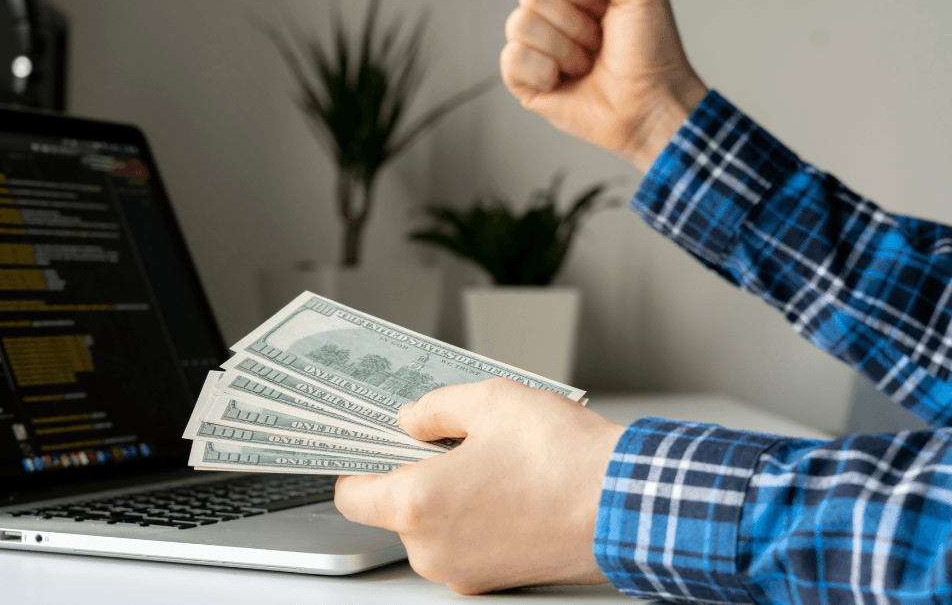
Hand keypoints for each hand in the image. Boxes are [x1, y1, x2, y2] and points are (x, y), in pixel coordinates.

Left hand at [334, 378, 625, 594]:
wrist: (629, 506)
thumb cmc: (563, 458)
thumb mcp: (489, 402)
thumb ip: (433, 409)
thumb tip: (411, 420)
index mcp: (416, 505)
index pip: (351, 495)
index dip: (358, 464)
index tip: (370, 445)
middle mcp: (433, 549)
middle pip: (394, 511)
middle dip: (413, 474)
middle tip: (443, 440)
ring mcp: (465, 571)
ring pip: (433, 528)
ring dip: (447, 496)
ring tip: (488, 458)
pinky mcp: (496, 580)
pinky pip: (466, 544)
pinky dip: (475, 518)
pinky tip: (507, 485)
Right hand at [501, 0, 708, 171]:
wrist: (651, 104)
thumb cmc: (652, 51)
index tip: (603, 3)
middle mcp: (553, 13)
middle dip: (573, 21)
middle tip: (599, 40)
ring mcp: (536, 47)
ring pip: (519, 24)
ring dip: (563, 49)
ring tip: (586, 63)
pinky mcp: (524, 80)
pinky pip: (511, 59)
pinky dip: (543, 71)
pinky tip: (563, 81)